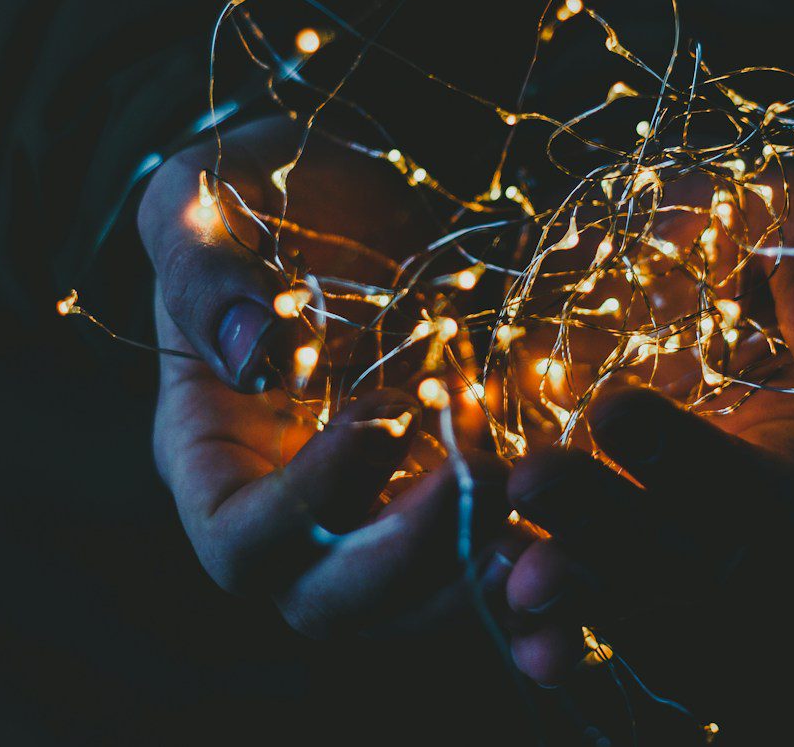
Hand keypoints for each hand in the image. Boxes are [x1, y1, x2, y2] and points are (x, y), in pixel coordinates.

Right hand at [138, 117, 517, 637]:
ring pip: (420, 605)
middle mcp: (293, 509)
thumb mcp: (199, 205)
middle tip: (483, 479)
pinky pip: (491, 562)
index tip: (381, 418)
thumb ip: (203, 273)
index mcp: (212, 456)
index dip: (306, 507)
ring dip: (487, 582)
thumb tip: (249, 353)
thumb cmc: (255, 195)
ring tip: (552, 528)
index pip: (239, 540)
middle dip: (412, 561)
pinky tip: (594, 548)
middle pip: (332, 602)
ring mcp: (378, 509)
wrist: (349, 189)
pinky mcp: (454, 492)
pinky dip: (540, 566)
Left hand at [502, 162, 793, 682]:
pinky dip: (553, 629)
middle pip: (685, 553)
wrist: (649, 258)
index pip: (753, 481)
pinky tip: (519, 636)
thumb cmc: (729, 229)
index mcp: (792, 441)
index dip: (686, 459)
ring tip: (512, 580)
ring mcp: (661, 528)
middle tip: (531, 483)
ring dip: (574, 587)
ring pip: (629, 587)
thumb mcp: (784, 209)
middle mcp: (731, 507)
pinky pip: (583, 600)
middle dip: (607, 528)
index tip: (610, 409)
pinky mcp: (599, 535)